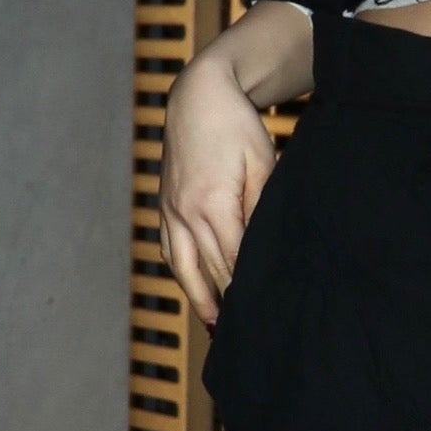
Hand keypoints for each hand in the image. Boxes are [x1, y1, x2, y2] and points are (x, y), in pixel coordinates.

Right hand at [159, 3, 311, 326]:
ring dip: (200, 298)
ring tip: (217, 326)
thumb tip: (264, 248)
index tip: (265, 313)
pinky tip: (195, 290)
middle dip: (227, 302)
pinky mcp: (165, 205)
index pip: (233, 261)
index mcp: (212, 204)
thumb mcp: (263, 165)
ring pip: (184, 267)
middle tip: (248, 334)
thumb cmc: (238, 127)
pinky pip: (170, 250)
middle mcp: (185, 213)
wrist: (199, 96)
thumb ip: (262, 208)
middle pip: (209, 270)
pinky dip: (183, 274)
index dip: (247, 289)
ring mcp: (170, 210)